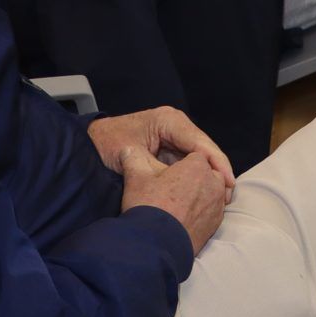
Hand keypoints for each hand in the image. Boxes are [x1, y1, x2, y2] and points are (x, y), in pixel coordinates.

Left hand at [88, 105, 234, 197]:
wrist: (86, 146)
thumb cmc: (104, 147)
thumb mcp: (131, 155)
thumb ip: (158, 166)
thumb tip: (184, 180)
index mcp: (170, 121)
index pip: (200, 143)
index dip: (216, 163)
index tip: (228, 182)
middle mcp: (176, 126)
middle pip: (205, 149)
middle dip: (218, 170)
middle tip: (229, 194)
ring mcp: (174, 136)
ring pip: (200, 157)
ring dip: (210, 175)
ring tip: (224, 196)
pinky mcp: (170, 148)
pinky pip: (189, 162)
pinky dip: (198, 176)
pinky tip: (208, 191)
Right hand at [120, 146, 229, 251]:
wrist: (155, 246)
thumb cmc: (148, 207)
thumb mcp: (136, 178)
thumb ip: (133, 158)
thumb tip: (127, 149)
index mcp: (198, 166)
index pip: (194, 156)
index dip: (181, 165)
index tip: (168, 174)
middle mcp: (214, 182)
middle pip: (206, 173)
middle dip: (193, 178)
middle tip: (172, 189)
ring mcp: (217, 203)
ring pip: (211, 192)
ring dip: (199, 194)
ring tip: (177, 204)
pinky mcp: (216, 223)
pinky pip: (212, 210)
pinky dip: (202, 211)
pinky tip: (184, 216)